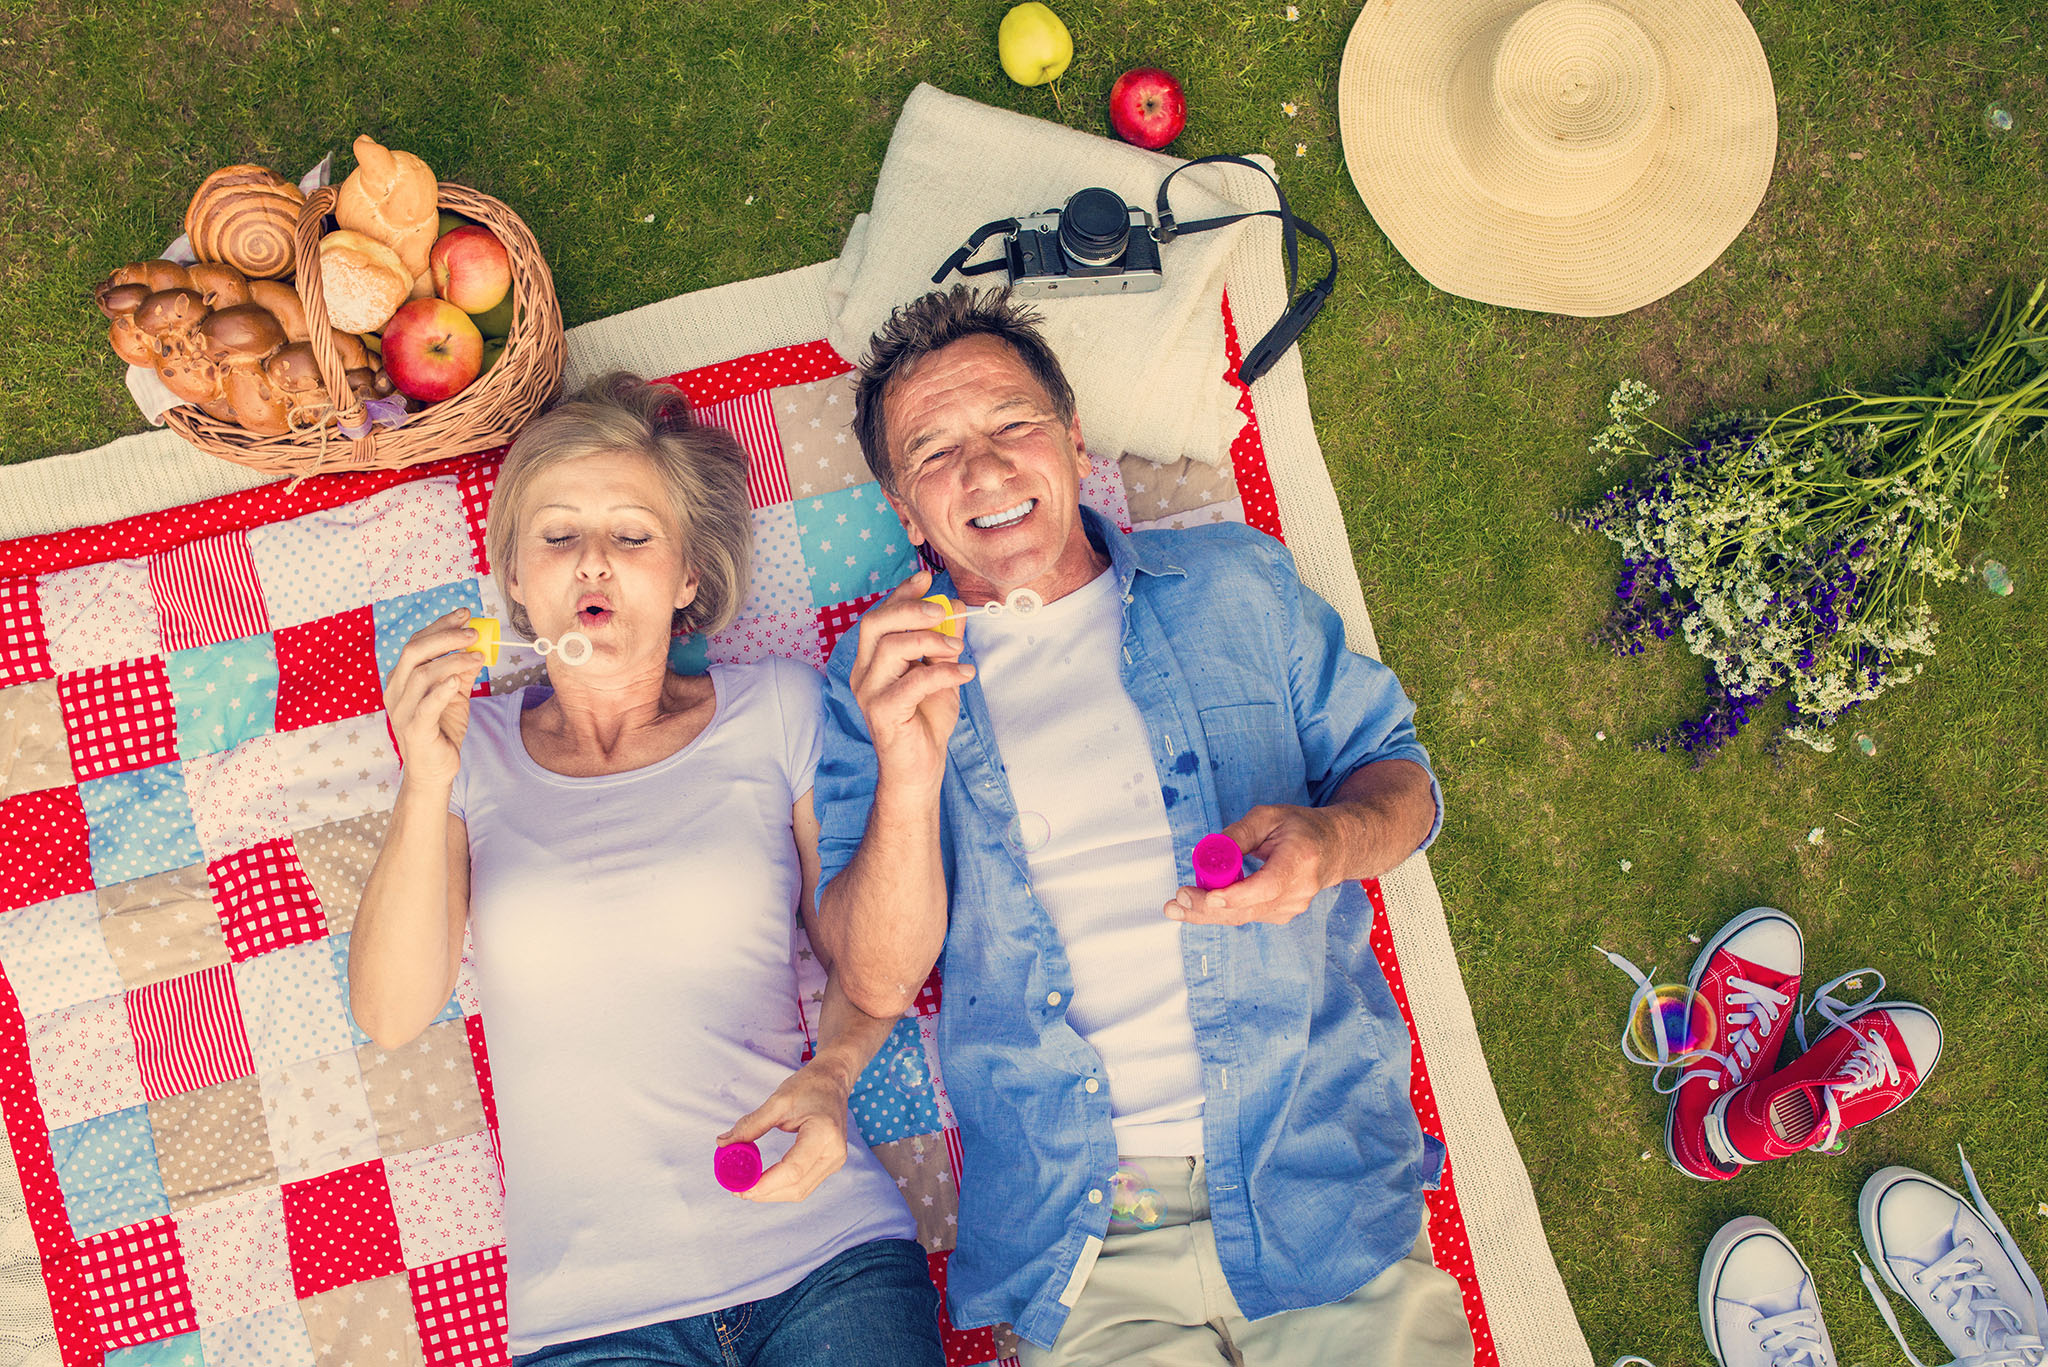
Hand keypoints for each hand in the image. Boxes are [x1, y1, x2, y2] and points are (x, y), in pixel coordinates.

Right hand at [382, 607, 485, 788]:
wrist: (434, 770)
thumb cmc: (442, 729)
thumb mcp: (455, 695)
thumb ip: (462, 672)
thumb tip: (477, 647)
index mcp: (401, 678)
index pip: (416, 643)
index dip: (439, 626)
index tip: (464, 614)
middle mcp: (395, 691)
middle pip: (414, 652)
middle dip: (445, 637)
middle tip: (473, 633)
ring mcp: (401, 711)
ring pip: (422, 675)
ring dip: (452, 661)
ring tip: (478, 656)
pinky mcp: (414, 730)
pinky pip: (425, 706)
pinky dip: (440, 690)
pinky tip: (455, 681)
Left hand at [718, 1061, 853, 1202]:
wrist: (833, 1081)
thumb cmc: (809, 1086)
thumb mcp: (778, 1101)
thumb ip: (751, 1125)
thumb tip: (723, 1143)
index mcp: (824, 1133)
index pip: (793, 1169)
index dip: (765, 1184)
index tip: (740, 1188)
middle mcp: (834, 1153)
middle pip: (796, 1187)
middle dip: (765, 1193)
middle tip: (737, 1190)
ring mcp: (835, 1161)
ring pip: (800, 1191)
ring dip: (772, 1194)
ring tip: (747, 1187)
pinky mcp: (830, 1164)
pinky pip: (804, 1184)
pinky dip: (782, 1187)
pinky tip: (764, 1182)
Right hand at [850, 571, 973, 788]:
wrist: (920, 770)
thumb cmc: (925, 722)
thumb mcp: (940, 672)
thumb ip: (943, 641)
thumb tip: (955, 607)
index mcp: (871, 660)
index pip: (878, 616)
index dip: (900, 593)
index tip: (925, 578)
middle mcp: (863, 673)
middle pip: (875, 624)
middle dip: (910, 609)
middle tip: (943, 611)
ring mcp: (868, 693)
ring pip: (891, 647)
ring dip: (931, 640)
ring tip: (957, 650)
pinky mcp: (882, 712)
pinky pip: (912, 681)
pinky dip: (943, 672)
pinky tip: (964, 673)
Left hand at [1164, 803, 1355, 925]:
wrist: (1335, 848)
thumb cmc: (1301, 828)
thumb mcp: (1268, 817)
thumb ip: (1239, 834)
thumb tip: (1207, 852)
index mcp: (1300, 859)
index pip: (1268, 885)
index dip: (1238, 895)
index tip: (1210, 896)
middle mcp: (1299, 889)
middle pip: (1249, 908)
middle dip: (1207, 909)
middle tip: (1176, 903)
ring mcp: (1292, 906)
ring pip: (1243, 916)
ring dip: (1207, 913)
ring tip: (1176, 906)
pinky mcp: (1282, 914)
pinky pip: (1246, 915)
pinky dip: (1220, 911)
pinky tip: (1198, 904)